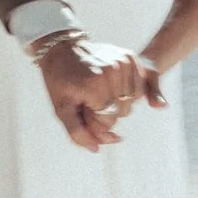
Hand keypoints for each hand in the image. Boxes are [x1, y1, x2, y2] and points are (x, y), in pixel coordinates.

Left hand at [32, 31, 141, 149]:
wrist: (62, 49)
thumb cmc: (60, 81)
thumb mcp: (62, 109)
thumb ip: (78, 133)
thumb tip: (97, 149)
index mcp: (94, 86)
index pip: (107, 122)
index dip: (94, 121)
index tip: (81, 108)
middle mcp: (112, 72)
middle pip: (122, 112)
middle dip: (106, 112)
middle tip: (89, 99)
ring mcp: (123, 63)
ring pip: (131, 101)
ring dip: (116, 102)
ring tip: (98, 91)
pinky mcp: (130, 57)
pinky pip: (137, 87)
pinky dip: (126, 91)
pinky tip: (110, 85)